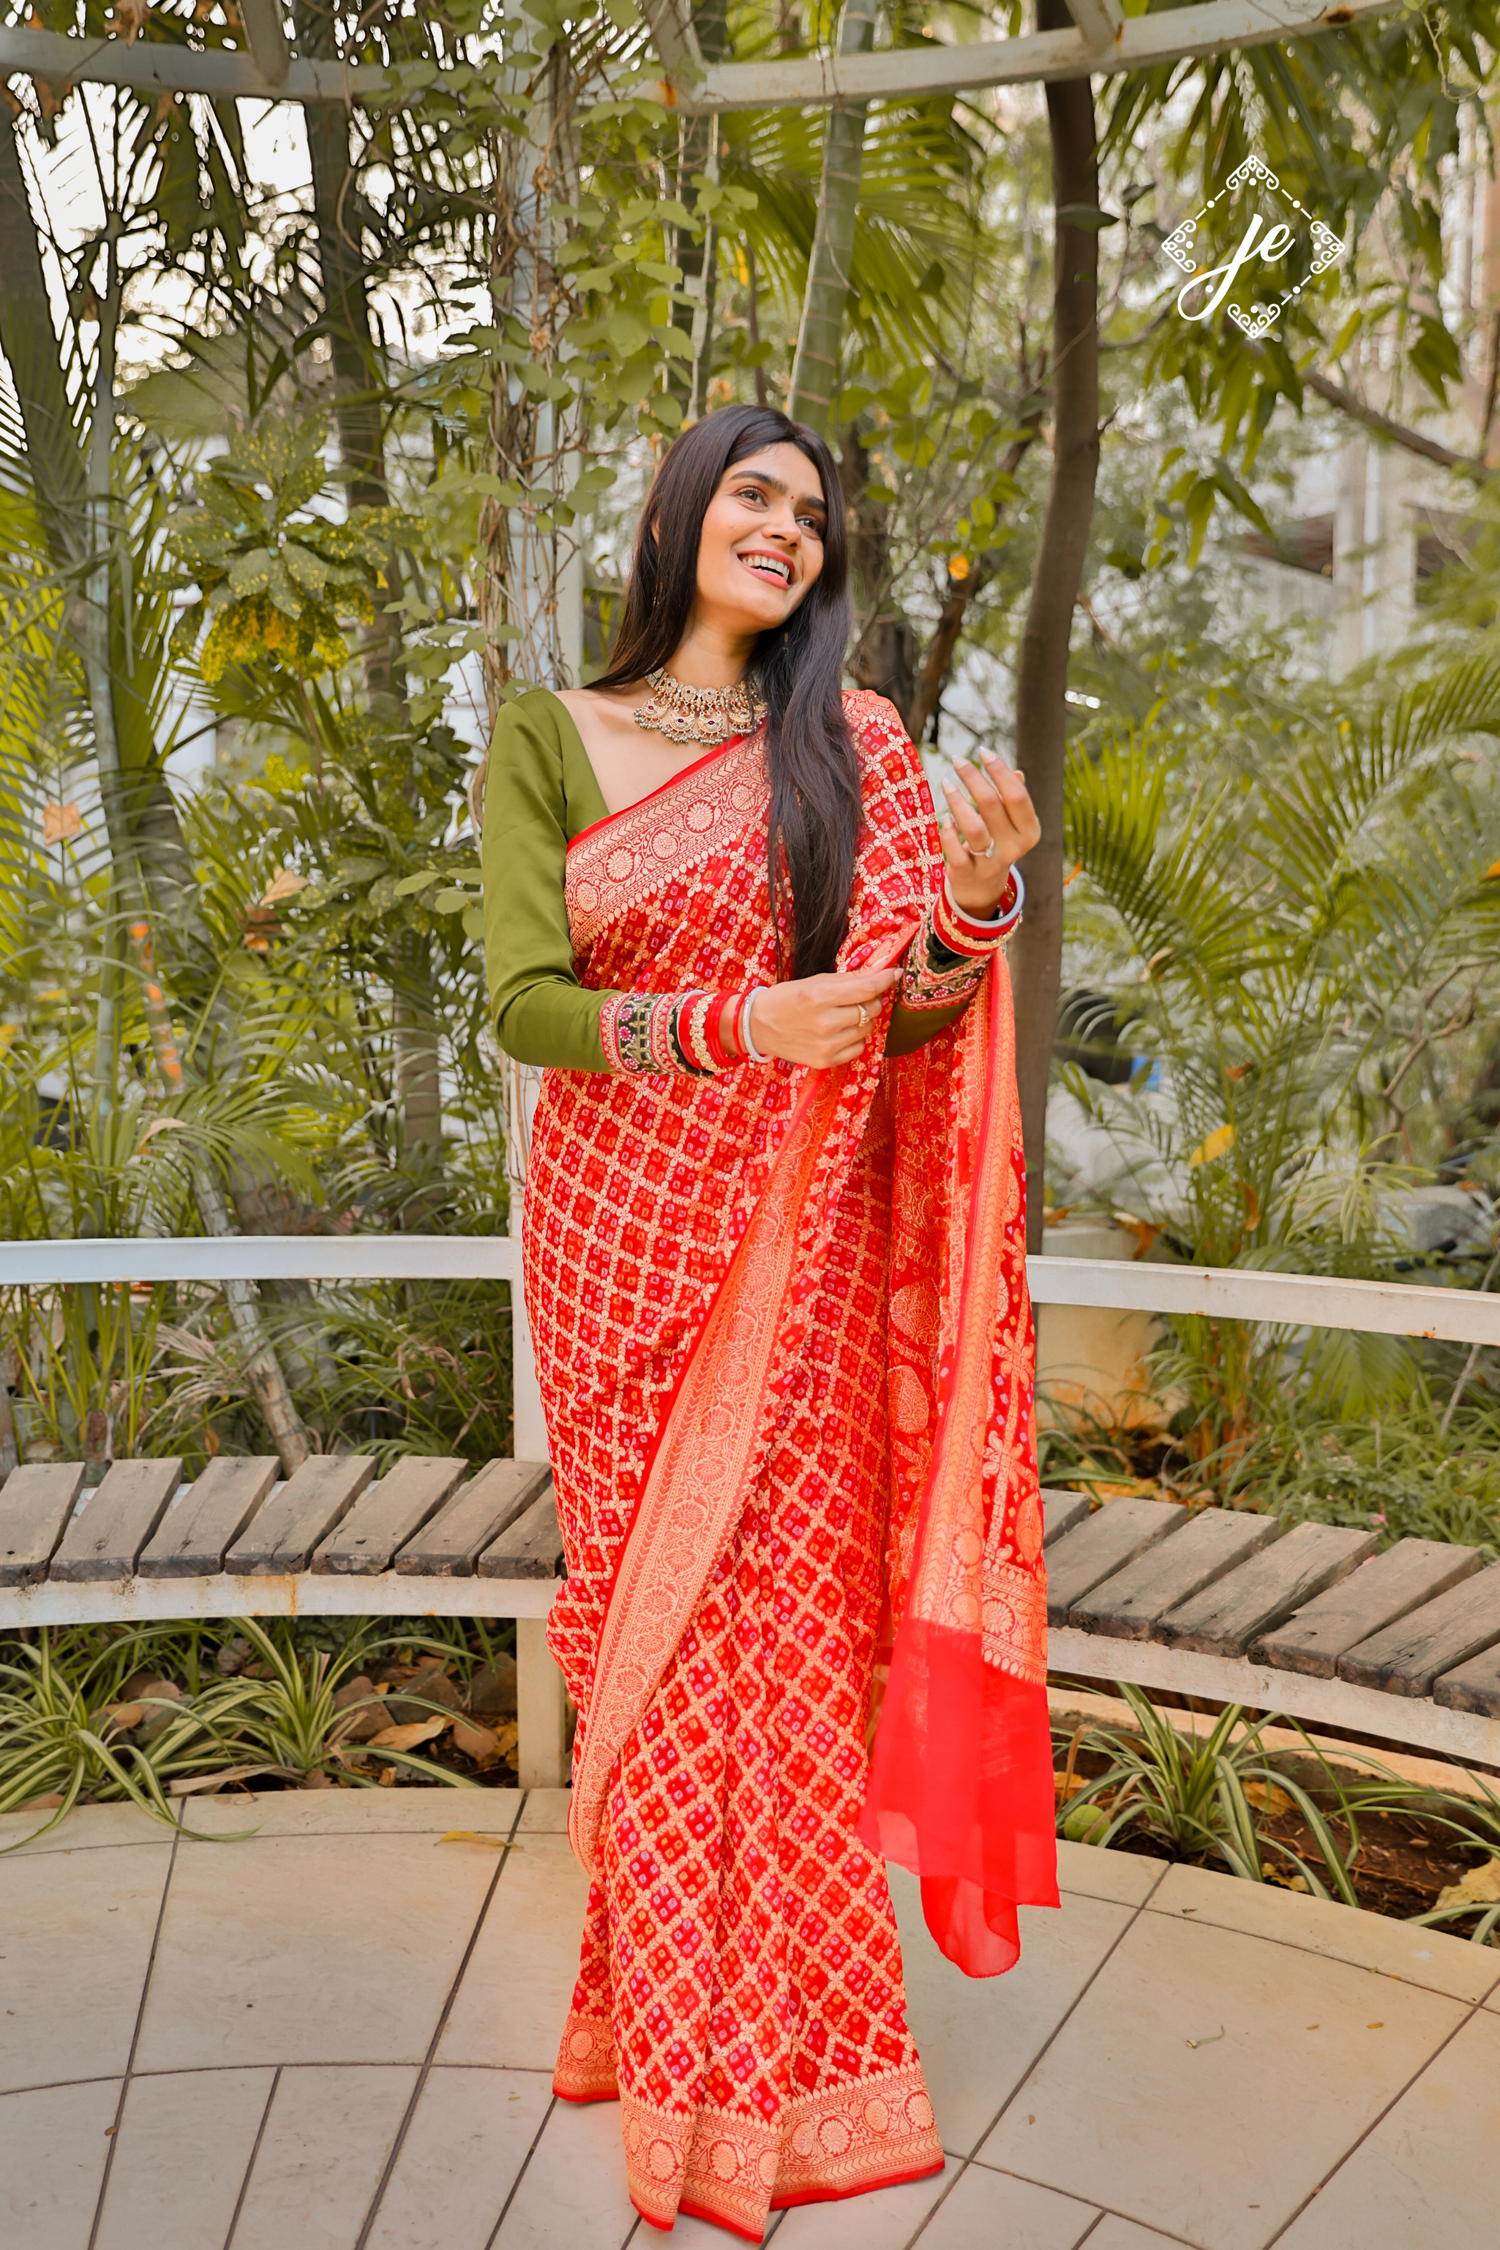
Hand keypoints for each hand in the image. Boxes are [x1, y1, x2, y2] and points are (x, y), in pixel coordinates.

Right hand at [747, 967, 899, 1066]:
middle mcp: (825, 1023)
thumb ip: (850, 978)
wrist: (759, 1027)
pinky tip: (839, 1032)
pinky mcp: (826, 1061)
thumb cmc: (787, 999)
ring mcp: (827, 1045)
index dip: (886, 978)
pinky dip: (855, 1038)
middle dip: (872, 999)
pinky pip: (858, 1047)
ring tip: (843, 1015)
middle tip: (859, 997)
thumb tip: (883, 968)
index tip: (895, 972)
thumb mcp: (815, 981)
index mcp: (820, 997)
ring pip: (867, 1029)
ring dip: (862, 1019)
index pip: (867, 988)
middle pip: (871, 1009)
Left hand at [940, 750, 1040, 917]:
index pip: (1017, 795)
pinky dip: (948, 832)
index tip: (983, 751)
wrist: (983, 889)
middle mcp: (1014, 848)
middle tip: (958, 761)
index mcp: (1029, 831)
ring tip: (947, 783)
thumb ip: (1014, 799)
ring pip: (973, 827)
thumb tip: (1016, 773)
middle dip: (973, 778)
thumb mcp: (1011, 824)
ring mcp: (991, 862)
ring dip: (957, 801)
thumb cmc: (997, 843)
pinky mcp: (968, 873)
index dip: (999, 771)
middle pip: (993, 805)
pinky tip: (944, 818)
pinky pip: (955, 850)